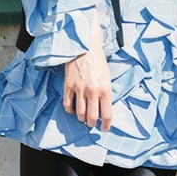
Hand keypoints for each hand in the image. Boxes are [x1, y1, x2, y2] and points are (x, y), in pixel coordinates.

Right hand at [63, 11, 112, 130]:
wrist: (85, 47)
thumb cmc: (98, 61)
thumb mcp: (108, 76)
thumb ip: (106, 92)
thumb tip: (104, 108)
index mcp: (105, 88)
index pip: (107, 114)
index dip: (106, 125)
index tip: (104, 128)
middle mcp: (93, 90)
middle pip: (92, 117)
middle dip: (92, 124)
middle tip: (92, 124)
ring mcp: (80, 88)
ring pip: (80, 113)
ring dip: (82, 118)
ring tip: (83, 117)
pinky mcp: (69, 85)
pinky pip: (68, 104)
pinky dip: (70, 110)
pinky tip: (73, 109)